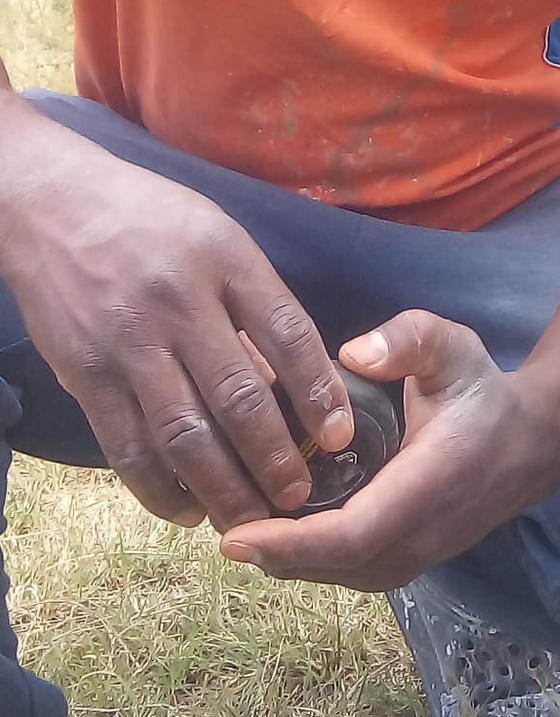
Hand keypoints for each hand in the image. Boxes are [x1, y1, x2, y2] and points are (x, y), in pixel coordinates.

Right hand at [0, 117, 351, 531]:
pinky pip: (128, 448)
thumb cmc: (152, 219)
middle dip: (275, 458)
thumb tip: (290, 380)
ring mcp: (129, 342)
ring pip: (185, 435)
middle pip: (239, 396)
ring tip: (253, 520)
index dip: (319, 392)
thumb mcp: (216, 236)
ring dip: (223, 488)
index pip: (288, 333)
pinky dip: (159, 490)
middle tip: (300, 497)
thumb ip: (251, 300)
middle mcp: (179, 302)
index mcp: (225, 258)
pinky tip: (186, 511)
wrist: (53, 205)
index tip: (340, 438)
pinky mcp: (85, 375)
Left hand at [218, 310, 539, 589]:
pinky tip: (269, 523)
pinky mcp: (400, 564)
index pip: (351, 535)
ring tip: (230, 514)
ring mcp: (409, 560)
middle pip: (327, 564)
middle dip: (267, 547)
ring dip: (280, 554)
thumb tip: (352, 352)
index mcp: (427, 488)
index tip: (235, 535)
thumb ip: (409, 339)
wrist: (530, 443)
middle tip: (212, 510)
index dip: (290, 542)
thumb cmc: (481, 392)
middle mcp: (417, 539)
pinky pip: (340, 570)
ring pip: (329, 573)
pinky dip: (301, 554)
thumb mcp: (452, 347)